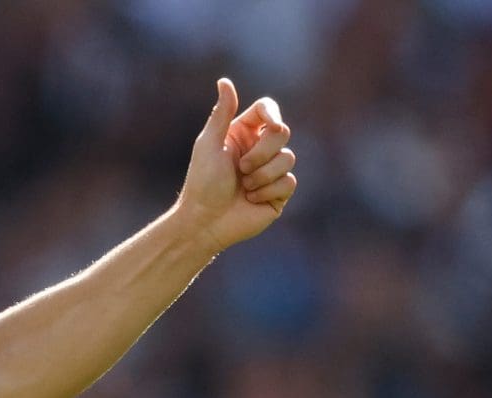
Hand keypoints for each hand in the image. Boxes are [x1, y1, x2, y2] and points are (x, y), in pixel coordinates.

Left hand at [177, 77, 297, 250]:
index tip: (270, 125)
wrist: (204, 221)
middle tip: (241, 169)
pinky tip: (251, 200)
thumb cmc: (202, 183)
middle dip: (262, 152)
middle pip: (283, 133)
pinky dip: (268, 191)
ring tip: (244, 188)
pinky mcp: (279, 192)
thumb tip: (224, 81)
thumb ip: (222, 113)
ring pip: (288, 159)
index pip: (269, 110)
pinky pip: (289, 181)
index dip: (273, 114)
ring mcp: (272, 170)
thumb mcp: (209, 144)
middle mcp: (260, 149)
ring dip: (262, 175)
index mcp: (244, 133)